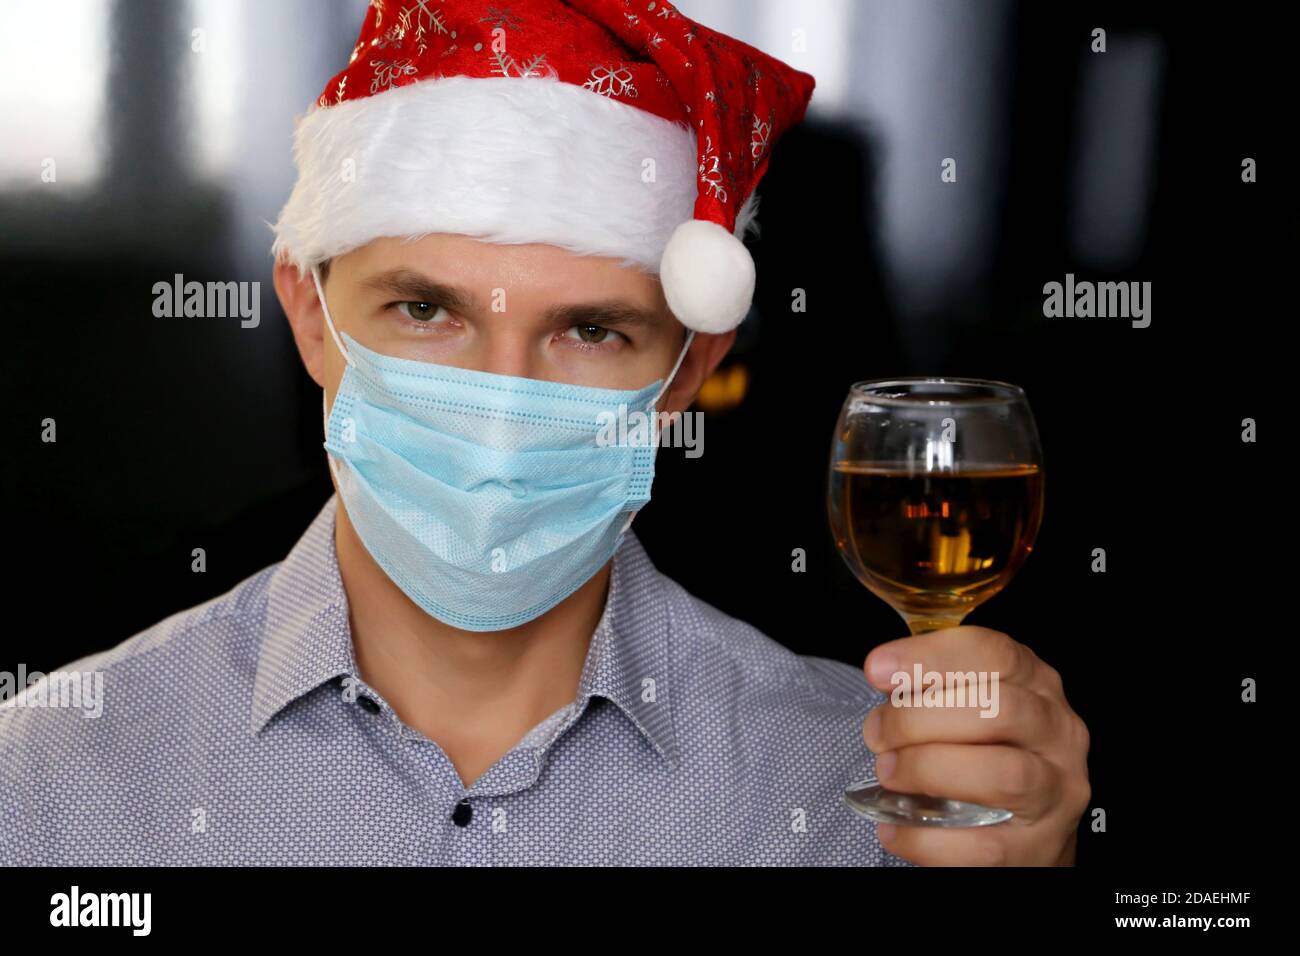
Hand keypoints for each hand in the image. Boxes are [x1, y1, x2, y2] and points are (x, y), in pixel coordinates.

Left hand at [862, 626, 1089, 865]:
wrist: (1032, 824)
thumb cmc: (992, 749)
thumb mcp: (972, 702)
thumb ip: (932, 684)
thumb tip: (882, 674)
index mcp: (1037, 684)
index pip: (996, 655)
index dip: (931, 658)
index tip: (878, 670)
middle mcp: (1057, 733)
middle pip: (997, 710)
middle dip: (920, 718)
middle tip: (877, 733)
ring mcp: (1055, 793)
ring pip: (1000, 775)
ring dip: (928, 770)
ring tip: (888, 773)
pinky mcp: (1038, 849)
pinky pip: (981, 846)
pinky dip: (926, 838)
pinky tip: (893, 827)